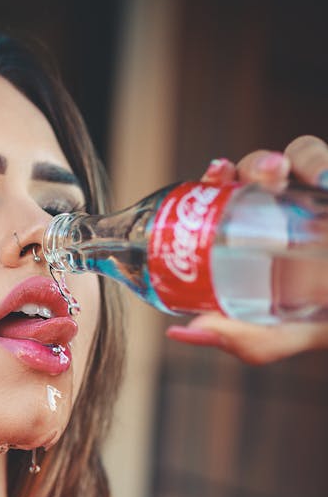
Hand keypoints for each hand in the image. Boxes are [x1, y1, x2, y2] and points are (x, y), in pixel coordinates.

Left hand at [165, 136, 327, 363]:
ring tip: (274, 172)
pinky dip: (317, 162)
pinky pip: (320, 160)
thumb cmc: (320, 322)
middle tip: (229, 175)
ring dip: (273, 159)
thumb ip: (241, 339)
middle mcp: (285, 213)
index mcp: (259, 238)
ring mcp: (312, 200)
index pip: (228, 200)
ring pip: (290, 157)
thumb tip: (182, 332)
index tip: (207, 181)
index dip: (211, 185)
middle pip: (253, 173)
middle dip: (240, 167)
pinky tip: (320, 181)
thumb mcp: (278, 335)